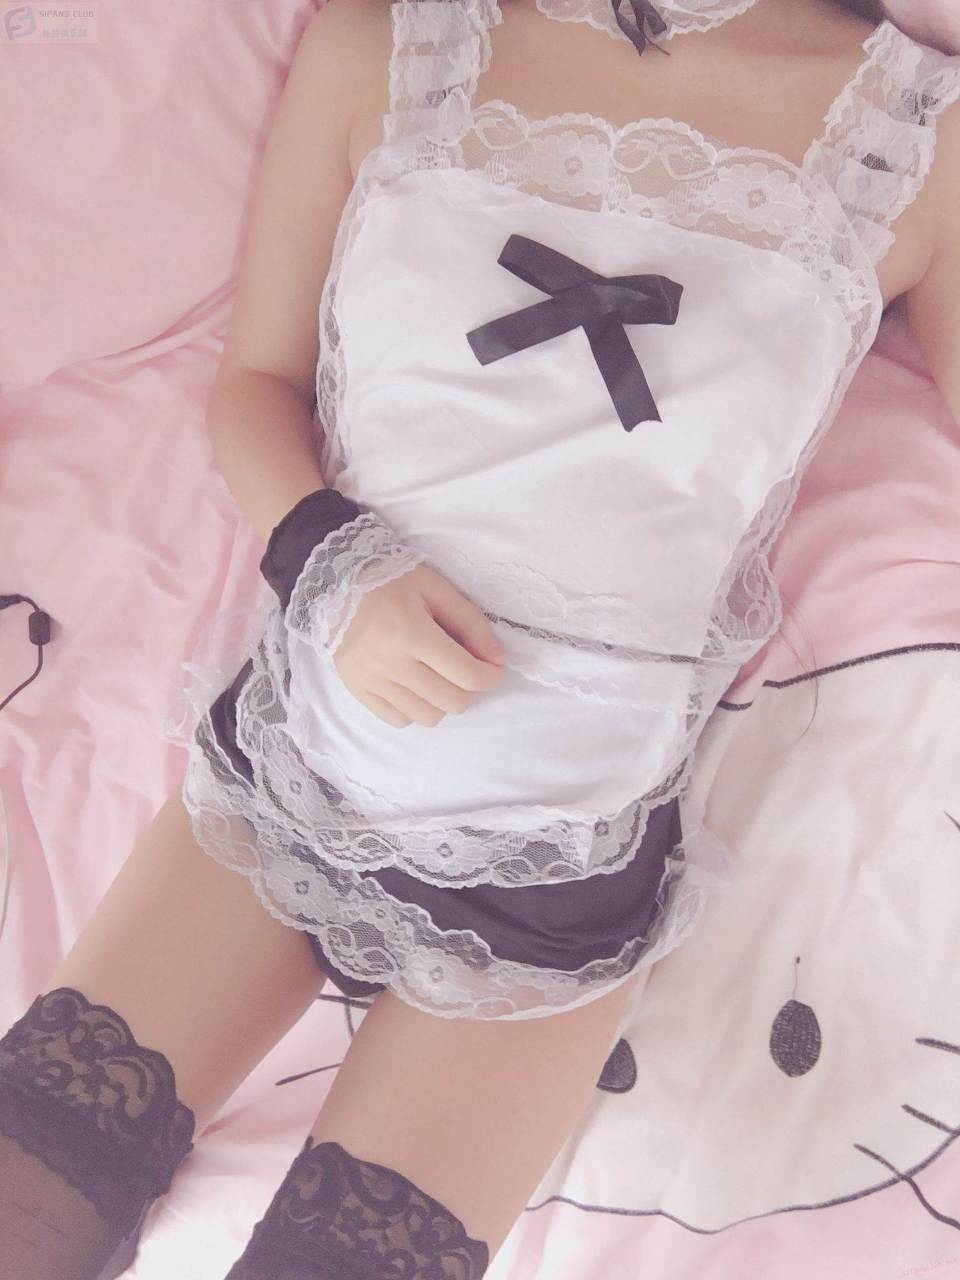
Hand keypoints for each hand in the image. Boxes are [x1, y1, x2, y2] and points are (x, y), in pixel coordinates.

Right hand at [332, 562, 508, 727]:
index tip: (495, 668)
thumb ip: (471, 622)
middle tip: (466, 669)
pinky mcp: (357, 689)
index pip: (466, 674)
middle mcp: (391, 663)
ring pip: (427, 717)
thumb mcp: (436, 588)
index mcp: (412, 632)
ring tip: (439, 677)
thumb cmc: (391, 581)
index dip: (491, 676)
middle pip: (451, 702)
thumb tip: (499, 659)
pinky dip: (415, 709)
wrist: (335, 583)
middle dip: (470, 689)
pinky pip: (398, 720)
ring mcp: (371, 680)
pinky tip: (415, 686)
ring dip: (443, 701)